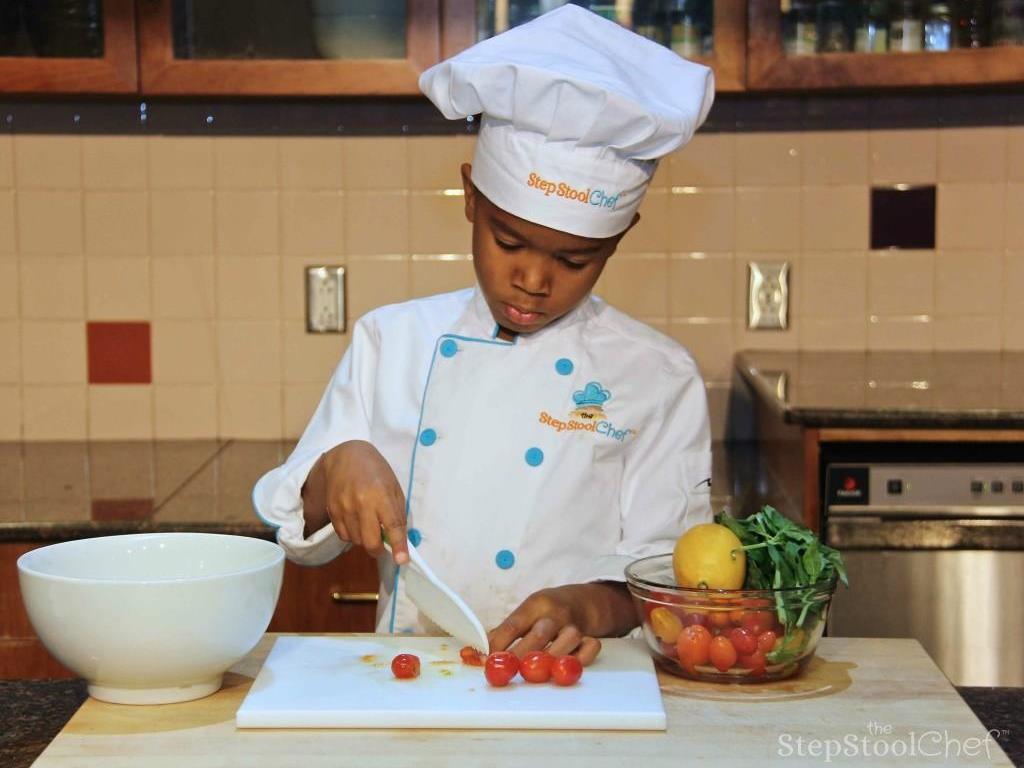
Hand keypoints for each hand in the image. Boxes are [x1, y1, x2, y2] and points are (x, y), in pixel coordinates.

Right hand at [313, 440, 408, 564]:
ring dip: (365, 540)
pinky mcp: (332, 511)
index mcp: (381, 495)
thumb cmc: (376, 471)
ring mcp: (344, 508)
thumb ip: (397, 513)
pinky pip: (344, 536)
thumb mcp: (394, 487)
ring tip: (368, 524)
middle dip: (378, 550)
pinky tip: (356, 521)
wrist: (346, 456)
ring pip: (356, 541)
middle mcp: (361, 504)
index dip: (398, 546)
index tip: (402, 560)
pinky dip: (352, 535)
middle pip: (370, 541)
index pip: (392, 525)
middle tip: (383, 546)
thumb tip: (400, 540)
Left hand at [487, 585, 605, 665]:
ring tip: (534, 674)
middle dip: (521, 656)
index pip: (514, 624)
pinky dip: (579, 660)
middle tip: (507, 672)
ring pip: (566, 641)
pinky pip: (589, 650)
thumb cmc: (546, 610)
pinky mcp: (590, 638)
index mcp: (535, 604)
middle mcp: (556, 613)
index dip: (499, 644)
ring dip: (549, 660)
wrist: (581, 601)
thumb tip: (477, 653)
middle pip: (539, 635)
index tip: (487, 660)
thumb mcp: (525, 612)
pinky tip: (563, 669)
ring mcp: (575, 625)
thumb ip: (504, 632)